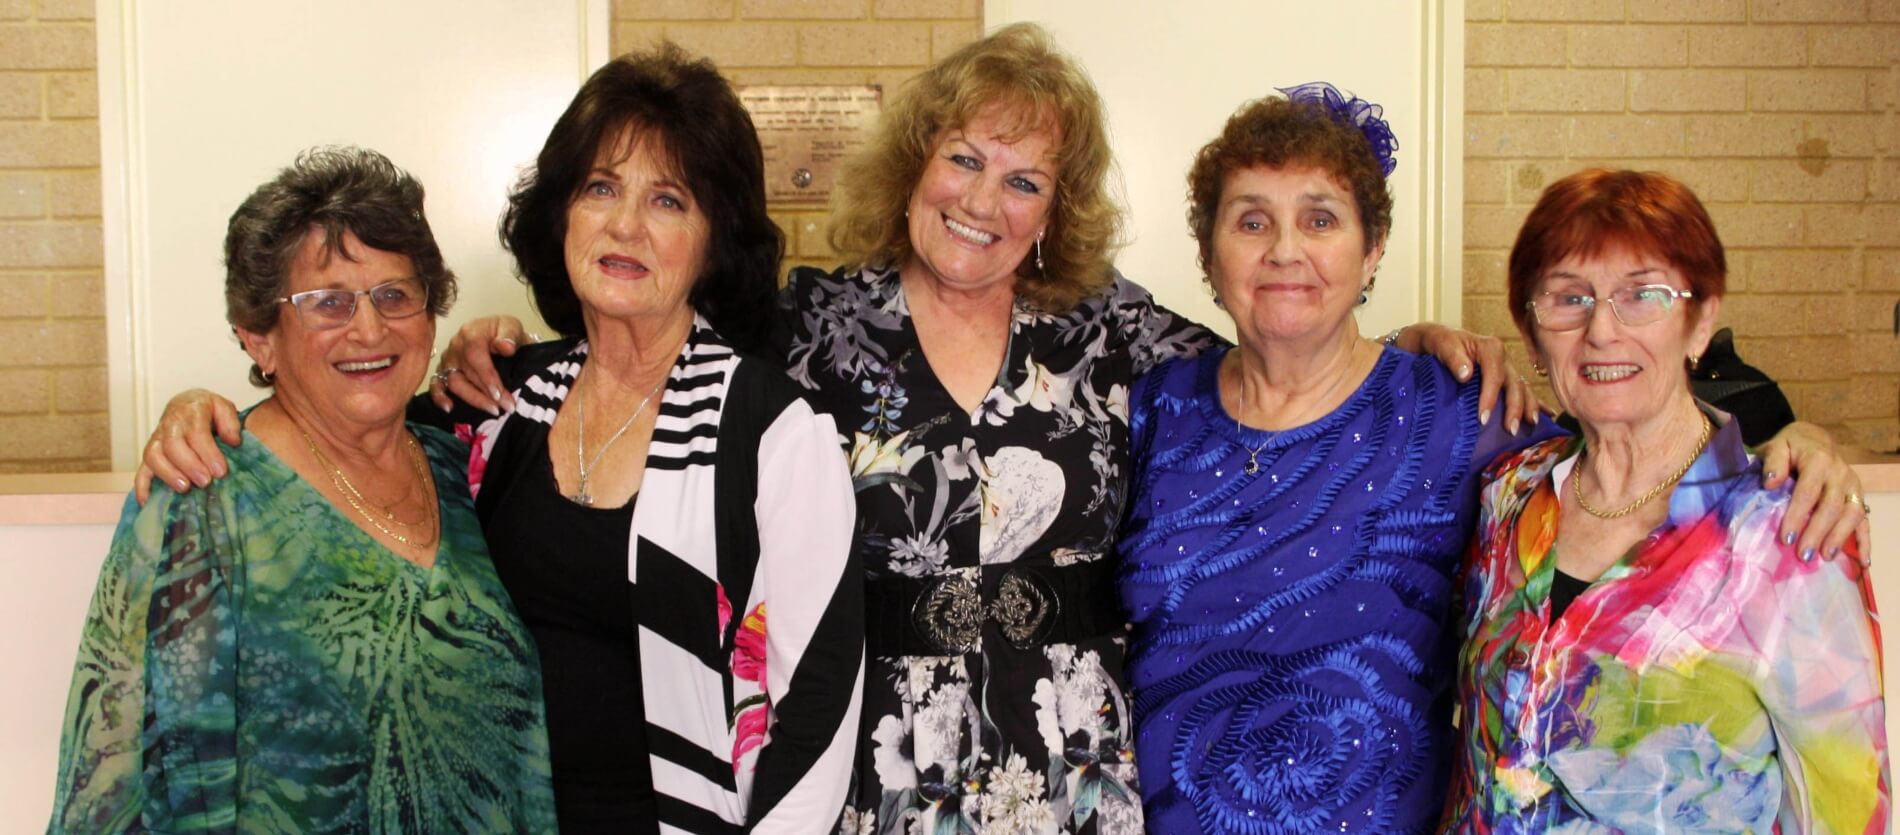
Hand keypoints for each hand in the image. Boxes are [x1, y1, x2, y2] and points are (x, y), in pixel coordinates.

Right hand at [133, 389, 240, 505]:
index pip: (196, 432)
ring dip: (168, 474)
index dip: (207, 453)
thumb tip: (233, 441)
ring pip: (153, 456)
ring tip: (185, 489)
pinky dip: (142, 486)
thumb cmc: (209, 411)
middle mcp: (170, 424)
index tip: (220, 471)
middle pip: (172, 445)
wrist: (187, 405)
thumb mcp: (224, 408)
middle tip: (205, 482)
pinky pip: (141, 469)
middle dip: (189, 465)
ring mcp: (156, 439)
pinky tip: (148, 501)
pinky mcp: (150, 453)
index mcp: (190, 410)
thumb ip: (230, 422)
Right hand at [429, 316, 529, 414]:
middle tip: (507, 407)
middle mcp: (455, 346)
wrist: (499, 335)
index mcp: (471, 333)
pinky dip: (440, 397)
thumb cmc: (504, 332)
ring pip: (454, 383)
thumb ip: (510, 335)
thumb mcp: (512, 327)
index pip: (475, 355)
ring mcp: (447, 360)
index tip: (499, 394)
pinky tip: (450, 408)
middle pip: (466, 373)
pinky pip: (436, 385)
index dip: (486, 377)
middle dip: (487, 393)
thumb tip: (506, 347)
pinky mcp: (443, 371)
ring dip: (473, 399)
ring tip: (492, 410)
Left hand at [1394, 323, 1544, 434]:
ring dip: (1528, 407)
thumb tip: (1466, 374)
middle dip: (1515, 408)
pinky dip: (1536, 403)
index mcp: (1490, 347)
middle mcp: (1503, 358)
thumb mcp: (1438, 342)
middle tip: (1509, 430)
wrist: (1432, 340)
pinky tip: (1547, 416)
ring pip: (1523, 389)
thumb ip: (1451, 355)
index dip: (1491, 397)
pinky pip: (1523, 392)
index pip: (1495, 375)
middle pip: (1514, 384)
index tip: (1483, 418)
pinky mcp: (1505, 379)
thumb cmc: (1435, 341)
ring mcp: (1506, 369)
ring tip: (1530, 425)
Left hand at [1759, 422, 1868, 563]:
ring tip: (1826, 557)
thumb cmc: (1792, 447)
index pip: (1808, 493)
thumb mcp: (1777, 446)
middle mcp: (1840, 474)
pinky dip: (1865, 541)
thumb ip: (1774, 462)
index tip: (1786, 538)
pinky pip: (1865, 520)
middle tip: (1804, 555)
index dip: (1797, 516)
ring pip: (1852, 514)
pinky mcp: (1860, 496)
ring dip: (1840, 537)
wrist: (1815, 439)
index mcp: (1819, 461)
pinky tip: (1863, 561)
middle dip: (1817, 533)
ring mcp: (1853, 486)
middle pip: (1831, 507)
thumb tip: (1770, 482)